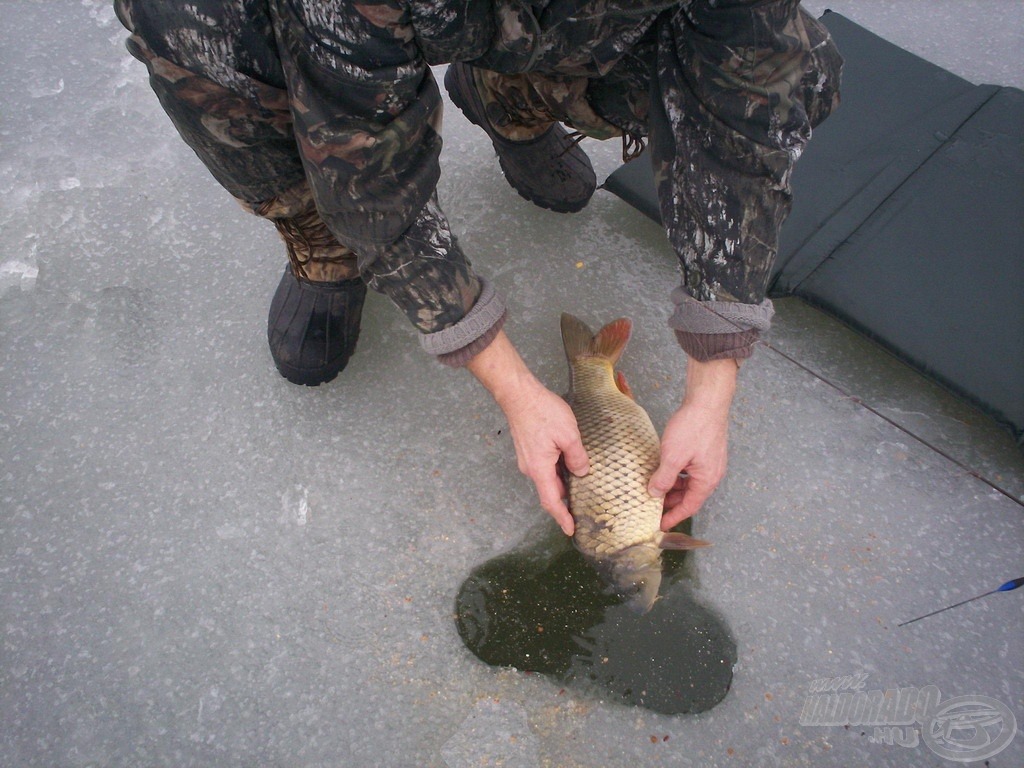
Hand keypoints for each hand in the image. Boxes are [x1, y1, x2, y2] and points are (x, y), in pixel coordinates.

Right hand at [467, 330, 588, 534]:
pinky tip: (569, 468)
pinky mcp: (528, 449)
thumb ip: (577, 457)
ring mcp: (528, 459)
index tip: (571, 531)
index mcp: (540, 469)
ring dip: (561, 487)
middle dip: (564, 504)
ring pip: (547, 479)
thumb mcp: (568, 435)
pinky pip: (544, 468)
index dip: (562, 518)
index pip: (551, 502)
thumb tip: (582, 472)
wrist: (519, 394)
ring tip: (579, 491)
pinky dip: (557, 473)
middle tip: (581, 513)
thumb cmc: (542, 412)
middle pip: (549, 492)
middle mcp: (531, 468)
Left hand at [648, 357, 736, 529]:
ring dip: (673, 487)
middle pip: (689, 496)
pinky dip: (677, 474)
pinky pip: (690, 470)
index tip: (660, 525)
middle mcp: (711, 474)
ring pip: (689, 482)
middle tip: (652, 507)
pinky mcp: (705, 451)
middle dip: (671, 502)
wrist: (707, 401)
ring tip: (654, 489)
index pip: (689, 507)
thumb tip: (654, 494)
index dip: (673, 517)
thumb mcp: (672, 456)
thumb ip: (663, 478)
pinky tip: (664, 470)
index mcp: (706, 480)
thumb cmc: (693, 427)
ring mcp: (710, 462)